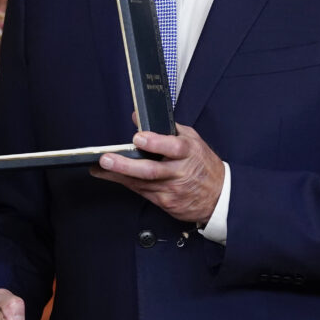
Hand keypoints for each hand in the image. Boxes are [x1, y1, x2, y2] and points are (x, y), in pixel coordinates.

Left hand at [91, 123, 224, 223]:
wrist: (220, 197)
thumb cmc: (203, 164)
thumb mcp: (192, 140)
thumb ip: (166, 128)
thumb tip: (138, 116)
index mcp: (189, 153)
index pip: (172, 147)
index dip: (155, 143)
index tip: (138, 138)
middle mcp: (180, 172)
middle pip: (151, 170)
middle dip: (126, 165)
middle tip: (106, 159)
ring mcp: (172, 190)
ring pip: (141, 183)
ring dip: (117, 175)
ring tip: (99, 168)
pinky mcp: (166, 203)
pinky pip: (141, 192)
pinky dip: (125, 183)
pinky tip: (111, 176)